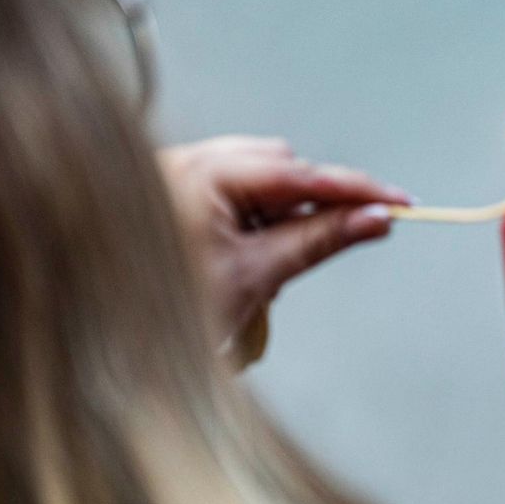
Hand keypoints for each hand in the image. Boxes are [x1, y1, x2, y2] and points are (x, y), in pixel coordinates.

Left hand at [158, 136, 409, 359]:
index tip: (399, 203)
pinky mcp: (171, 193)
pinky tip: (254, 248)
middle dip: (315, 200)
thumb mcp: (257, 274)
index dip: (355, 189)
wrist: (104, 342)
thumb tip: (377, 219)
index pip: (299, 173)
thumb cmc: (165, 309)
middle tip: (353, 232)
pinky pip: (232, 188)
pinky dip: (256, 214)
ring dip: (284, 209)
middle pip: (280, 165)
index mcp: (198, 174)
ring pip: (258, 175)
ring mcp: (173, 174)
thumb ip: (321, 239)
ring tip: (277, 258)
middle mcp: (181, 161)